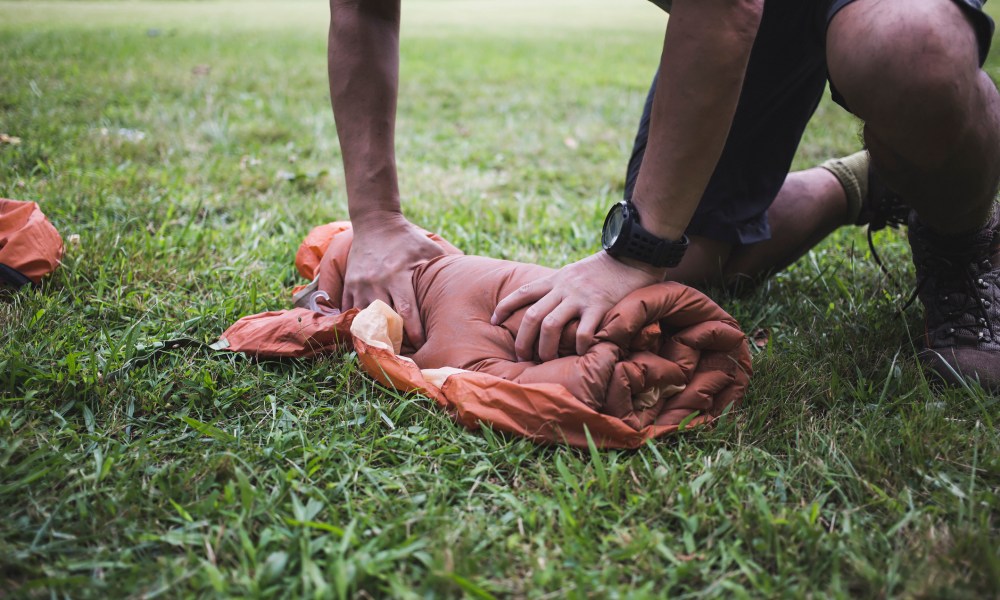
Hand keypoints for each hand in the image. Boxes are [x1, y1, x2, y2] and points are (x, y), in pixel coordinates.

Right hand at [325, 212, 444, 347]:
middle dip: (394, 337)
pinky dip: (355, 322)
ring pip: (365, 315)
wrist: (376, 222)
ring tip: (383, 348)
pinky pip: (349, 308)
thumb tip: (470, 283)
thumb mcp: (429, 250)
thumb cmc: (408, 239)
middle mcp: (379, 282)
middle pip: (385, 317)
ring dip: (374, 332)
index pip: (407, 311)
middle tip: (403, 354)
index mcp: (399, 276)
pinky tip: (363, 334)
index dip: (414, 331)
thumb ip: (444, 268)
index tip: (422, 346)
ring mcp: (361, 283)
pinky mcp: (350, 282)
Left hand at [491, 251, 665, 361]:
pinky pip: (585, 331)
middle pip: (532, 316)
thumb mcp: (574, 272)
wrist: (632, 255)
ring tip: (544, 360)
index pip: (523, 292)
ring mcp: (581, 298)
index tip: (493, 320)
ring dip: (544, 347)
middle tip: (521, 355)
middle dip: (522, 339)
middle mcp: (564, 288)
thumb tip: (548, 304)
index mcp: (556, 280)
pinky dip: (579, 346)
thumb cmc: (604, 269)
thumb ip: (560, 287)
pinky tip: (579, 355)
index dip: (505, 306)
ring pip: (551, 325)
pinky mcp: (601, 307)